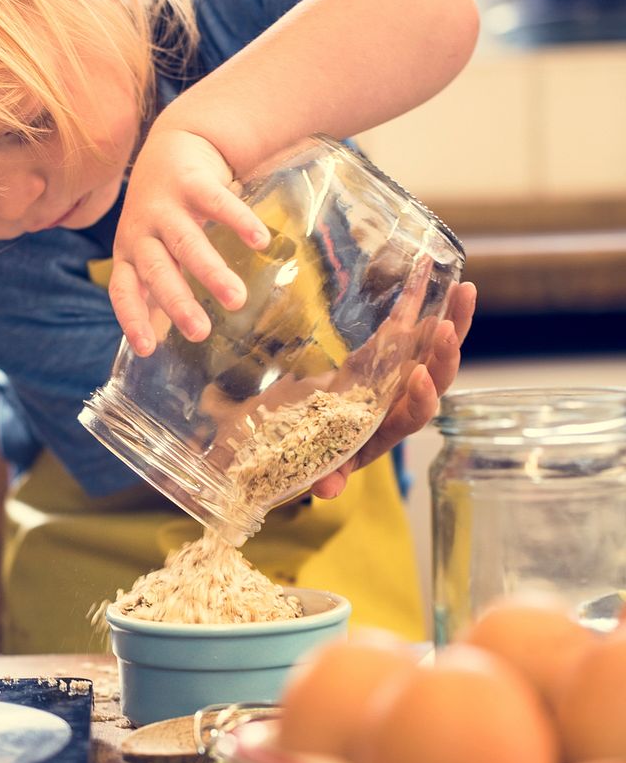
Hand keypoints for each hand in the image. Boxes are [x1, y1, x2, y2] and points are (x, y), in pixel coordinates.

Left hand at [109, 124, 269, 355]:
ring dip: (211, 272)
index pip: (123, 291)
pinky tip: (260, 241)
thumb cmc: (164, 212)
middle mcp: (141, 231)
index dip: (132, 318)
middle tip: (200, 333)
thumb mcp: (153, 247)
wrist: (172, 145)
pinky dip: (238, 221)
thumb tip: (171, 335)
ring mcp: (165, 206)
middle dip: (178, 302)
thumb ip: (161, 283)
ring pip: (186, 242)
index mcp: (129, 252)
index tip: (147, 350)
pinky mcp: (192, 182)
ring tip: (237, 300)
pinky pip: (216, 203)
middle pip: (157, 270)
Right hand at [310, 281, 476, 498]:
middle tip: (447, 328)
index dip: (421, 398)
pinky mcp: (388, 352)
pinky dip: (423, 300)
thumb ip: (324, 475)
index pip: (415, 416)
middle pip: (436, 379)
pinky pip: (412, 326)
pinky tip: (433, 269)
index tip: (418, 377)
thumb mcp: (312, 462)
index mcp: (387, 428)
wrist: (298, 428)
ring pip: (434, 348)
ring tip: (465, 290)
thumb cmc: (307, 447)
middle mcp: (400, 401)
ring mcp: (398, 373)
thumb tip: (326, 492)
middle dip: (445, 355)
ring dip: (453, 321)